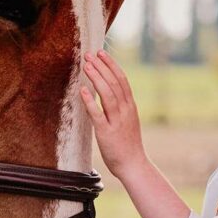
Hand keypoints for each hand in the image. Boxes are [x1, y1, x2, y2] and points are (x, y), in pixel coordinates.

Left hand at [80, 50, 146, 179]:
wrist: (134, 165)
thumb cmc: (128, 144)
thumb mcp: (127, 120)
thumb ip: (120, 107)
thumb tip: (108, 92)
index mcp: (130, 106)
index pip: (122, 80)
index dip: (111, 65)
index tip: (101, 53)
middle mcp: (125, 111)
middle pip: (114, 83)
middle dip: (101, 67)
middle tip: (89, 54)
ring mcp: (117, 121)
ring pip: (107, 94)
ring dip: (96, 78)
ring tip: (86, 66)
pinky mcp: (107, 133)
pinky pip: (98, 114)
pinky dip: (91, 101)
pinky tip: (83, 90)